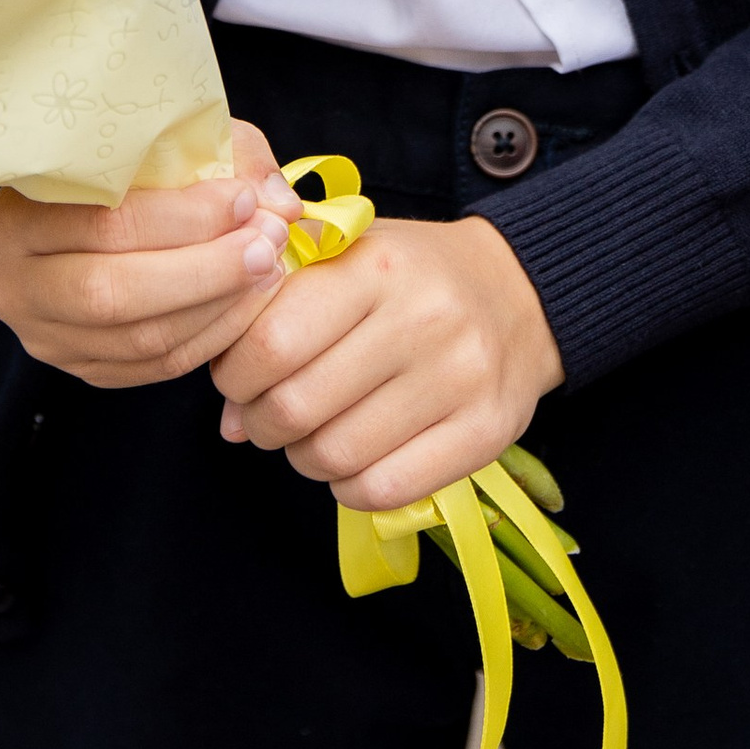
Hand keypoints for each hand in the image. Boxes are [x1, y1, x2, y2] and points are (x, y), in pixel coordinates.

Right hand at [0, 122, 302, 386]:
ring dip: (219, 305)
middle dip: (206, 270)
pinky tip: (250, 302)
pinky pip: (155, 367)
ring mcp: (45, 337)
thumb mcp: (166, 140)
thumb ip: (225, 158)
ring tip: (271, 268)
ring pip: (140, 339)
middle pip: (115, 293)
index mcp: (17, 217)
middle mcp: (15, 285)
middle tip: (269, 243)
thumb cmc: (129, 165)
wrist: (88, 210)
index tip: (245, 198)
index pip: (103, 223)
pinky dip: (212, 337)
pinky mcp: (82, 368)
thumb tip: (281, 203)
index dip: (182, 216)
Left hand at [209, 212, 563, 511]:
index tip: (240, 376)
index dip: (235, 373)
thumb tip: (229, 420)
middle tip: (269, 413)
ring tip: (315, 433)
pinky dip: (350, 486)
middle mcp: (424, 317)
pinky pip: (385, 489)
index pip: (272, 341)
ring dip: (305, 457)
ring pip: (336, 455)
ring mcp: (461, 377)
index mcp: (378, 265)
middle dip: (263, 422)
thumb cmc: (411, 277)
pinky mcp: (487, 430)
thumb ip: (278, 314)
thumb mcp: (346, 259)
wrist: (520, 293)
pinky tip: (354, 460)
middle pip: (297, 406)